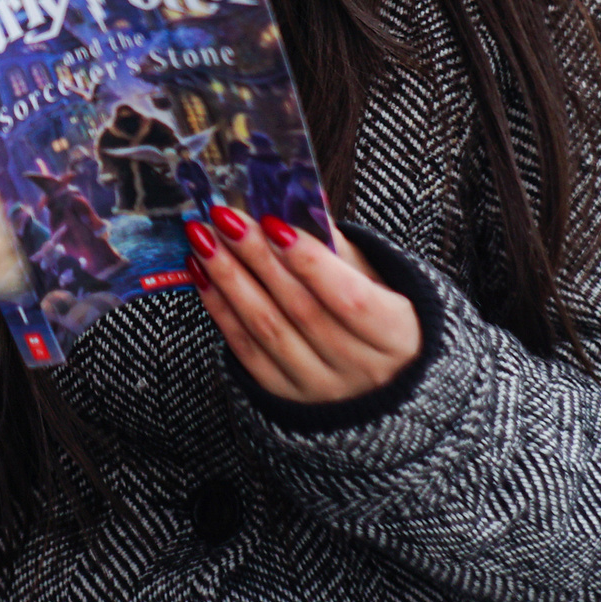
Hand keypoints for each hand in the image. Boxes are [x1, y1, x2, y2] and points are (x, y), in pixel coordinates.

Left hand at [187, 208, 420, 403]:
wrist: (380, 381)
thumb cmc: (379, 314)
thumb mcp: (380, 280)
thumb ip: (343, 249)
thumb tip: (303, 206)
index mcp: (397, 337)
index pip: (352, 299)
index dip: (311, 262)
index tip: (274, 223)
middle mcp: (362, 370)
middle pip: (301, 309)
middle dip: (257, 257)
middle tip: (224, 218)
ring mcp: (321, 388)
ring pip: (268, 329)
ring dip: (229, 278)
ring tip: (203, 238)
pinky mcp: (285, 395)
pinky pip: (246, 350)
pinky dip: (220, 308)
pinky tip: (202, 273)